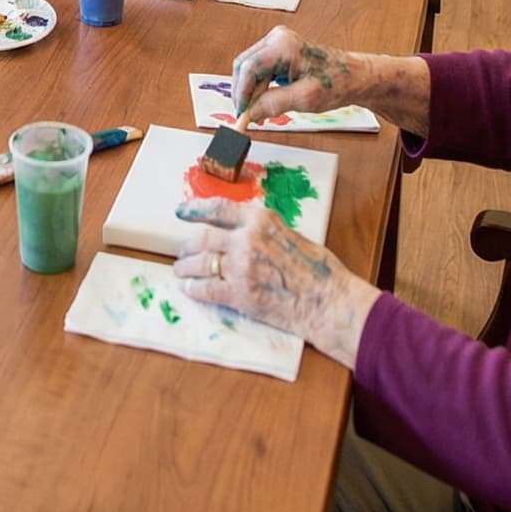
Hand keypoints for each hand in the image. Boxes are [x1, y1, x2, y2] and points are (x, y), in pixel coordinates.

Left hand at [173, 198, 375, 364]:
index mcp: (261, 220)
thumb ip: (263, 233)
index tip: (182, 211)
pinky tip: (189, 289)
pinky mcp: (240, 295)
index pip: (219, 209)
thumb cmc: (319, 271)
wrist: (329, 303)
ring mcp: (241, 268)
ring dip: (186, 267)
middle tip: (182, 251)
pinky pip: (207, 289)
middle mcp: (246, 240)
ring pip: (200, 263)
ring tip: (181, 270)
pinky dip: (194, 289)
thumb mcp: (290, 236)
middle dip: (188, 246)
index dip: (196, 209)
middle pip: (204, 239)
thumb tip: (243, 234)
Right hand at [229, 25, 359, 124]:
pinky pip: (259, 70)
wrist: (355, 77)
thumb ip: (273, 104)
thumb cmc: (338, 83)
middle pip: (244, 66)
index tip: (241, 113)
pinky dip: (259, 87)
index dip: (242, 93)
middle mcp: (276, 39)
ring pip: (249, 69)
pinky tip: (265, 102)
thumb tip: (250, 113)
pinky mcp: (279, 52)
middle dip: (244, 92)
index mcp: (282, 45)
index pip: (248, 68)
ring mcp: (277, 43)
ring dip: (251, 91)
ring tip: (258, 112)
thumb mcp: (305, 99)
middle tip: (248, 115)